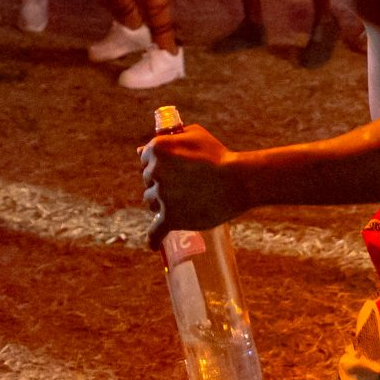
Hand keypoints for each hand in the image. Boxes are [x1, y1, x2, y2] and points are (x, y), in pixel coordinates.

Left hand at [142, 125, 245, 245]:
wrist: (239, 180)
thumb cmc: (218, 155)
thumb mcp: (194, 135)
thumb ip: (169, 138)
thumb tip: (140, 150)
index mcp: (158, 148)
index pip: (145, 159)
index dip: (159, 164)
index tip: (171, 169)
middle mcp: (155, 171)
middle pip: (148, 181)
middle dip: (162, 183)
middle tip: (184, 185)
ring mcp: (162, 195)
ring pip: (152, 203)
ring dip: (163, 203)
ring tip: (184, 202)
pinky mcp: (171, 217)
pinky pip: (156, 231)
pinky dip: (154, 238)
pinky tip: (153, 244)